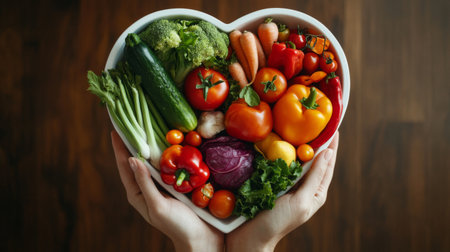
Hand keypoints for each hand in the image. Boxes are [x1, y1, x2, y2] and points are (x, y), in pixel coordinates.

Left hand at [111, 131, 223, 251]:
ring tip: (147, 125)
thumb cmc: (178, 225)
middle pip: (137, 159)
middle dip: (133, 141)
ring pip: (153, 159)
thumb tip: (132, 159)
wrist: (202, 237)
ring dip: (150, 143)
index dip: (119, 147)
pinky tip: (171, 139)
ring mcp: (162, 183)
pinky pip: (169, 163)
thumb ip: (144, 183)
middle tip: (131, 119)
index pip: (124, 165)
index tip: (115, 128)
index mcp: (137, 193)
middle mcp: (147, 186)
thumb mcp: (158, 205)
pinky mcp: (176, 182)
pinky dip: (168, 151)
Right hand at [226, 132, 338, 251]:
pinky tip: (277, 140)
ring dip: (298, 143)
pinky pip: (281, 163)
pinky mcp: (272, 182)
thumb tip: (329, 153)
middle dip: (315, 140)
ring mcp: (288, 184)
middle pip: (313, 159)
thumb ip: (315, 178)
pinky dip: (282, 151)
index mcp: (316, 192)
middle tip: (314, 119)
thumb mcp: (301, 201)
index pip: (328, 163)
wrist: (249, 238)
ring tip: (298, 124)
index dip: (331, 144)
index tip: (333, 125)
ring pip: (297, 159)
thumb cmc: (277, 223)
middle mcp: (304, 186)